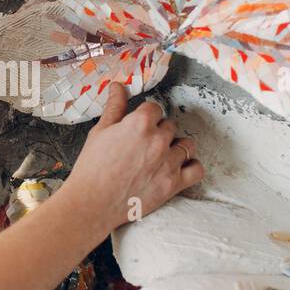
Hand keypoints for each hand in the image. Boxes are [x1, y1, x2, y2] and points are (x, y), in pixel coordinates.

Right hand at [64, 82, 203, 233]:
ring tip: (162, 156)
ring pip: (186, 145)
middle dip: (159, 132)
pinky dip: (191, 167)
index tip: (138, 127)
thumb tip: (118, 86)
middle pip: (170, 126)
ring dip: (176, 147)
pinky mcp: (174, 184)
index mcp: (140, 123)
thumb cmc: (92, 167)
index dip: (145, 117)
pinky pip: (197, 169)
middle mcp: (159, 140)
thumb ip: (114, 107)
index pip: (154, 109)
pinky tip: (179, 168)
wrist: (92, 203)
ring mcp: (169, 162)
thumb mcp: (100, 132)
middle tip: (143, 146)